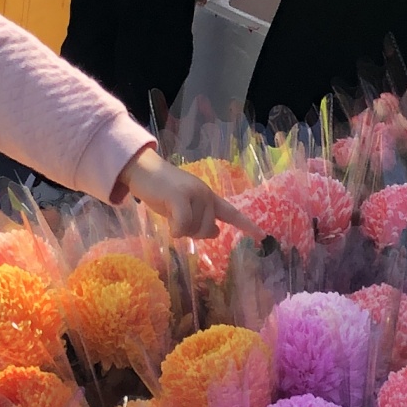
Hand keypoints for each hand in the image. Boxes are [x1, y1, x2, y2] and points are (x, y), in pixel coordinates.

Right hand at [120, 148, 257, 238]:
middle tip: (177, 220)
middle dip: (193, 233)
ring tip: (170, 214)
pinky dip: (176, 230)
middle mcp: (206, 194)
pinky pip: (183, 226)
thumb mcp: (184, 207)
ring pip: (194, 230)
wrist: (143, 170)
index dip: (247, 226)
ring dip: (180, 230)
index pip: (232, 213)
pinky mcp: (180, 197)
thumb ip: (200, 219)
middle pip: (207, 230)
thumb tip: (216, 232)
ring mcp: (195, 194)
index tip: (263, 236)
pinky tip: (169, 224)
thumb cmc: (161, 190)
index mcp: (209, 196)